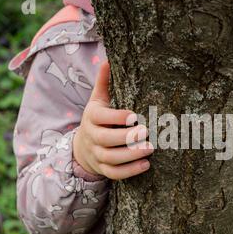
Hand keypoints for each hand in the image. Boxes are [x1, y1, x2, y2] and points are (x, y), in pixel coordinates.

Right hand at [73, 62, 153, 179]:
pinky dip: (129, 171)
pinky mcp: (103, 169)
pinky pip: (114, 173)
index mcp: (92, 117)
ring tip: (150, 149)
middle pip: (106, 139)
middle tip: (146, 132)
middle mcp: (92, 137)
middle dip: (126, 137)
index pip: (101, 117)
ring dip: (131, 155)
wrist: (82, 147)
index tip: (134, 115)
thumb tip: (107, 60)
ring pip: (111, 158)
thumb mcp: (97, 102)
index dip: (116, 117)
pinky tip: (146, 166)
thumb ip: (103, 84)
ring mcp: (96, 155)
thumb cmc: (97, 120)